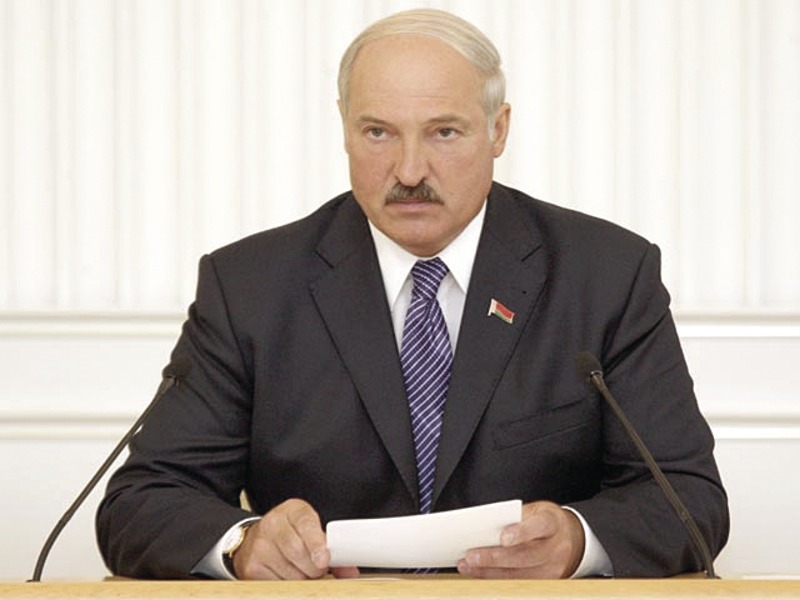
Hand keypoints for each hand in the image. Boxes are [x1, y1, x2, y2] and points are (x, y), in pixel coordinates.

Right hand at [232, 498, 359, 579]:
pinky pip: (277, 585)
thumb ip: (330, 549)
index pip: (306, 525)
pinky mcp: (251, 567)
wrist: (256, 538)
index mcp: (292, 511)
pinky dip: (288, 586)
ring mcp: (259, 546)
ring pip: (290, 573)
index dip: (316, 544)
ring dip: (303, 579)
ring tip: (303, 571)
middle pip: (297, 552)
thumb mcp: (310, 531)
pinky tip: (288, 575)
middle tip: (320, 570)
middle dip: (314, 568)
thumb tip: (350, 572)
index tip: (324, 560)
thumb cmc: (291, 534)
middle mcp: (272, 524)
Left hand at [457, 501, 584, 578]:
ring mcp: (554, 568)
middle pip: (525, 555)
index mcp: (553, 522)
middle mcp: (557, 547)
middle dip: (494, 558)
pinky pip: (519, 583)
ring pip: (519, 574)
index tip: (502, 537)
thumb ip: (514, 519)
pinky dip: (496, 578)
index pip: (539, 526)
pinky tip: (480, 574)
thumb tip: (483, 530)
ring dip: (489, 572)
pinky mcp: (547, 582)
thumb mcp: (534, 511)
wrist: (569, 538)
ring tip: (467, 566)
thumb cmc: (544, 521)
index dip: (521, 532)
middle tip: (470, 556)